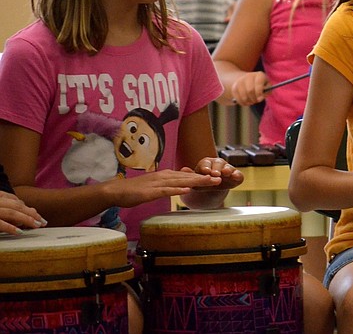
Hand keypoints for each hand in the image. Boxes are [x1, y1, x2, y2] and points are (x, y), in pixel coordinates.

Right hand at [0, 191, 46, 234]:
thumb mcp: (0, 207)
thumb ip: (11, 208)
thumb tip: (30, 211)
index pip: (14, 200)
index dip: (28, 209)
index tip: (38, 216)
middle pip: (17, 206)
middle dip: (32, 214)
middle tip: (43, 222)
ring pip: (12, 213)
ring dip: (26, 219)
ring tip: (37, 225)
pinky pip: (0, 223)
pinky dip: (10, 227)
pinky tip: (20, 232)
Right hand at [107, 169, 222, 207]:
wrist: (116, 191)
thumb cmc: (136, 189)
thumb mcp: (157, 184)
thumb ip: (171, 182)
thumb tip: (185, 179)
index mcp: (167, 175)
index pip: (188, 176)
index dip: (203, 176)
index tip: (218, 178)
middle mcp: (164, 177)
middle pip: (188, 177)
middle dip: (205, 178)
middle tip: (220, 178)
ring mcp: (157, 183)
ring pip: (180, 182)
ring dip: (195, 181)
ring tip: (209, 181)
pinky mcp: (150, 191)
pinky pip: (165, 190)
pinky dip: (176, 189)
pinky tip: (186, 189)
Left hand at [189, 157, 243, 189]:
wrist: (211, 190)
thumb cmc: (202, 182)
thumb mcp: (195, 180)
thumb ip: (191, 175)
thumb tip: (184, 169)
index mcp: (207, 163)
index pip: (206, 163)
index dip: (206, 167)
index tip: (205, 171)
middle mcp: (218, 164)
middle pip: (218, 163)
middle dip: (217, 168)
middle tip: (215, 173)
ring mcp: (228, 169)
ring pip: (228, 167)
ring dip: (227, 169)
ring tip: (226, 172)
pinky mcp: (236, 176)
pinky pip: (238, 175)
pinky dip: (237, 175)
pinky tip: (235, 177)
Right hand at [230, 71, 269, 105]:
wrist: (248, 81)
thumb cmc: (261, 85)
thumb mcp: (267, 86)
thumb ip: (267, 91)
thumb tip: (261, 97)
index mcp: (259, 75)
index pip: (258, 83)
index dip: (259, 92)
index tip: (260, 99)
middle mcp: (249, 76)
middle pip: (250, 90)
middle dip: (254, 99)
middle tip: (256, 101)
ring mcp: (240, 81)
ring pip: (244, 96)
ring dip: (249, 102)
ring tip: (252, 102)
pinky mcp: (235, 87)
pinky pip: (238, 98)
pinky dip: (243, 103)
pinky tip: (246, 102)